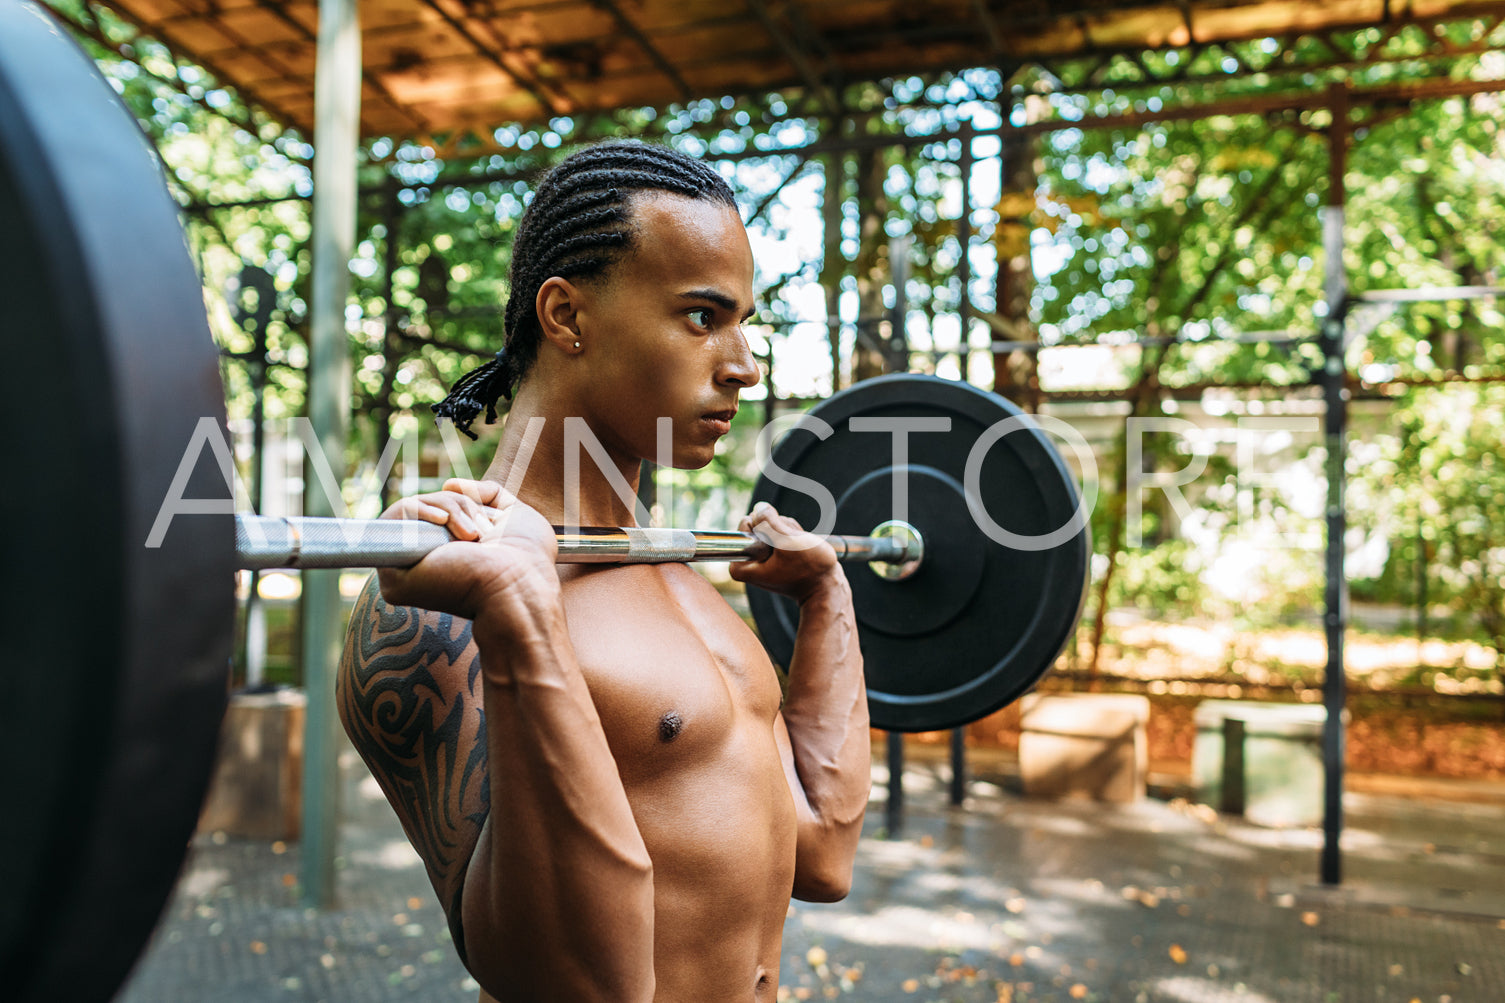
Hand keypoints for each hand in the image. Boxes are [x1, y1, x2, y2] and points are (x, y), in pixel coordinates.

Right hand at [376, 478, 560, 625]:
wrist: (519, 584)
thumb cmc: (525, 557)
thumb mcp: (513, 514)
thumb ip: (488, 493)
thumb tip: (448, 484)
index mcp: (451, 554)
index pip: (440, 511)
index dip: (462, 504)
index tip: (487, 523)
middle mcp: (426, 562)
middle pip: (427, 506)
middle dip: (459, 504)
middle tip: (480, 532)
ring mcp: (407, 568)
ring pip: (412, 508)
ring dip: (449, 508)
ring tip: (471, 535)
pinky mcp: (394, 573)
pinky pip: (394, 518)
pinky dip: (419, 510)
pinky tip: (442, 521)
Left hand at [728, 502, 844, 603]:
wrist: (827, 586)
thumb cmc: (810, 569)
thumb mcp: (787, 542)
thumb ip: (768, 522)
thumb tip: (759, 507)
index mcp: (741, 566)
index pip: (745, 523)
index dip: (765, 525)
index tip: (779, 544)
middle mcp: (748, 563)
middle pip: (759, 524)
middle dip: (780, 529)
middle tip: (793, 548)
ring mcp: (762, 559)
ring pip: (772, 526)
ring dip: (789, 532)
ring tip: (800, 550)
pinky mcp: (775, 556)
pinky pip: (781, 533)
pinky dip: (793, 536)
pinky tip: (802, 548)